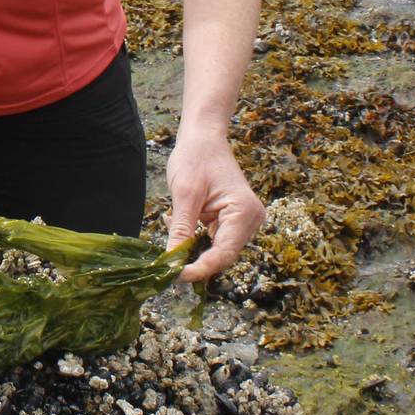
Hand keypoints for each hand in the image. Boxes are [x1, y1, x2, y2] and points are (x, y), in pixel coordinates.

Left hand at [163, 128, 265, 282]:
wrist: (203, 137)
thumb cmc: (195, 157)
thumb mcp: (184, 194)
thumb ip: (181, 231)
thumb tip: (172, 263)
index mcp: (243, 212)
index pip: (223, 254)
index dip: (199, 269)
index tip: (175, 276)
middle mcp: (250, 220)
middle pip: (221, 255)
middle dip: (193, 258)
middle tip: (165, 260)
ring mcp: (243, 221)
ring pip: (215, 249)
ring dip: (191, 245)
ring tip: (171, 221)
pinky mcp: (232, 220)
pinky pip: (212, 239)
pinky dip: (193, 235)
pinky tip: (178, 217)